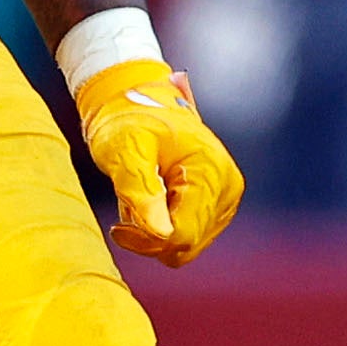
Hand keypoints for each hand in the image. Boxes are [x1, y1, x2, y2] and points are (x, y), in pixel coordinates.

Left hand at [74, 57, 242, 264]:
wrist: (140, 99)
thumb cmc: (131, 119)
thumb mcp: (125, 150)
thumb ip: (141, 190)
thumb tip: (161, 233)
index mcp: (211, 170)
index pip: (184, 234)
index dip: (146, 240)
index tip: (118, 226)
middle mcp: (227, 187)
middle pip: (187, 244)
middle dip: (151, 235)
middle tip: (127, 207)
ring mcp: (226, 198)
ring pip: (187, 246)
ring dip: (157, 231)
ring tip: (142, 197)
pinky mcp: (218, 205)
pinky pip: (189, 237)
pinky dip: (165, 226)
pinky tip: (154, 200)